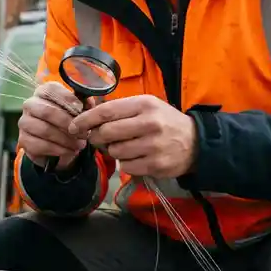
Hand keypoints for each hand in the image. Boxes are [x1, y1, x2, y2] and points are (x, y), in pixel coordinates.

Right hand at [18, 82, 94, 170]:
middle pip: (48, 112)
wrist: (54, 143)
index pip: (52, 90)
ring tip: (79, 144)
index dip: (68, 99)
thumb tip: (89, 104)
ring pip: (45, 130)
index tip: (81, 110)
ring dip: (65, 139)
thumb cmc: (66, 121)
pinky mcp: (23, 140)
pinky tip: (69, 151)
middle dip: (68, 124)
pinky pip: (41, 145)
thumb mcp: (77, 110)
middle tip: (83, 133)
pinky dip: (58, 149)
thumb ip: (84, 104)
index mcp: (43, 92)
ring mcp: (24, 122)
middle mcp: (30, 104)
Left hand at [68, 95, 196, 178]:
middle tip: (99, 139)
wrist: (196, 142)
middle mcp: (149, 123)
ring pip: (114, 151)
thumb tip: (88, 117)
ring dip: (113, 151)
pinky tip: (135, 157)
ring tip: (124, 147)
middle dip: (97, 138)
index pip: (106, 112)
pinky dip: (126, 163)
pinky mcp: (155, 164)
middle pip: (106, 133)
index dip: (85, 120)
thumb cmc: (165, 122)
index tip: (75, 126)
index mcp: (144, 104)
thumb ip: (120, 110)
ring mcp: (153, 145)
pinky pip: (126, 166)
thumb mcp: (147, 106)